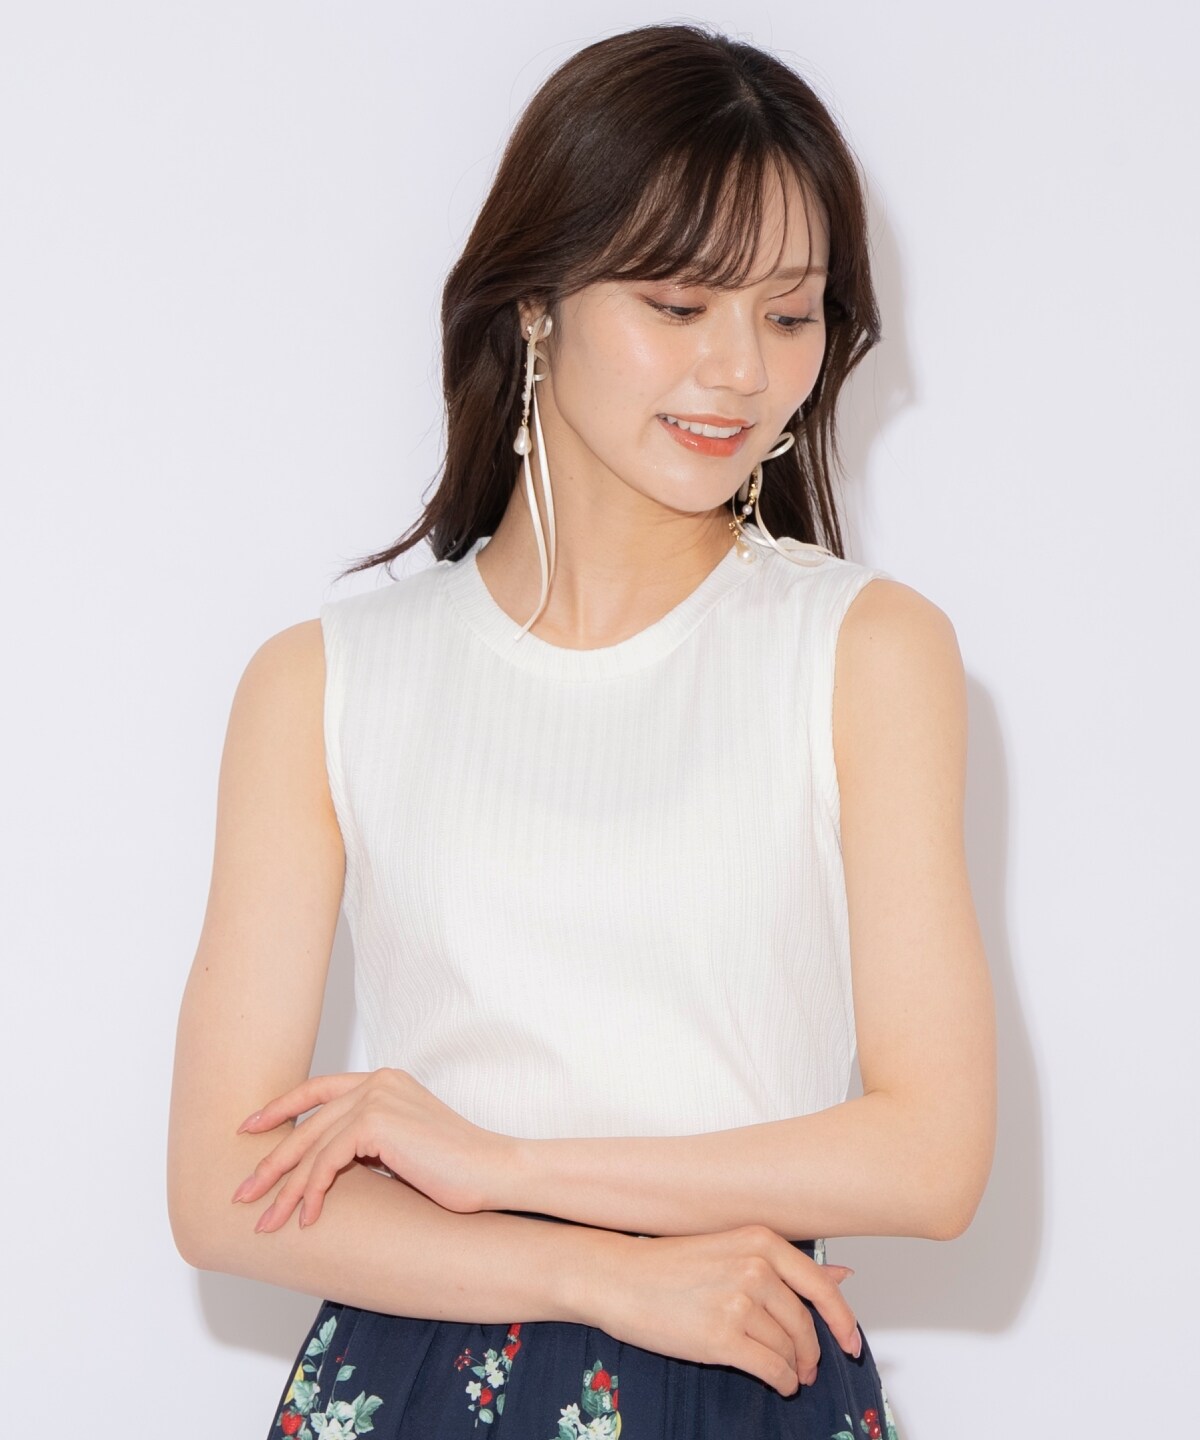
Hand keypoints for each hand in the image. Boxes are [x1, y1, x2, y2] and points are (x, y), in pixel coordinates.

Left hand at [230, 1068, 517, 1231]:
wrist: (493, 1172)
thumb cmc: (456, 1171)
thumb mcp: (402, 1150)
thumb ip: (366, 1145)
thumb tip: (326, 1168)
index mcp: (383, 1081)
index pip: (318, 1089)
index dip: (279, 1108)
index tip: (248, 1129)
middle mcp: (376, 1081)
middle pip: (306, 1122)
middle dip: (270, 1162)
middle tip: (242, 1193)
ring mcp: (376, 1098)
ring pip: (311, 1146)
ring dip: (285, 1189)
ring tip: (266, 1221)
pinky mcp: (376, 1122)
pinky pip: (327, 1161)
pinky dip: (312, 1192)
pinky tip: (307, 1219)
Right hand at [583, 1223, 859, 1396]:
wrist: (620, 1279)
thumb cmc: (670, 1264)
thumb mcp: (732, 1250)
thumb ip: (787, 1266)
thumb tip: (842, 1275)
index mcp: (760, 1240)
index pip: (820, 1286)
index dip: (842, 1321)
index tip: (851, 1343)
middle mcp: (755, 1267)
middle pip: (805, 1324)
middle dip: (811, 1352)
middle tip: (808, 1366)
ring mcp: (739, 1302)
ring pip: (789, 1349)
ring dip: (793, 1368)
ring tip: (787, 1372)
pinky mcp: (722, 1338)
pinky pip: (772, 1370)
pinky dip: (782, 1381)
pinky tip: (778, 1382)